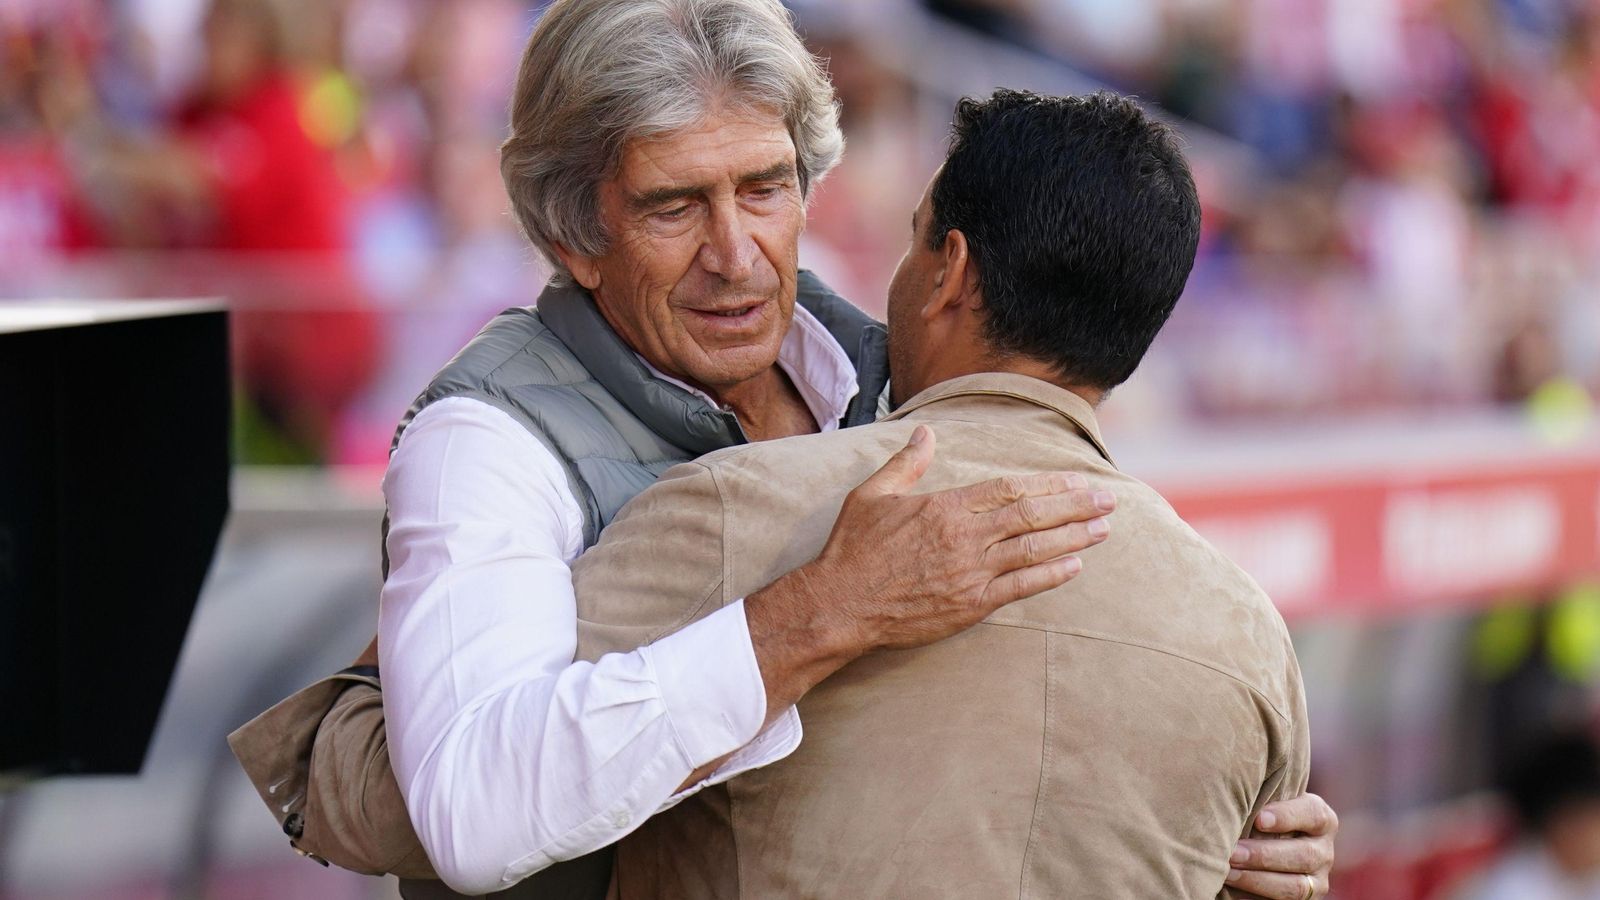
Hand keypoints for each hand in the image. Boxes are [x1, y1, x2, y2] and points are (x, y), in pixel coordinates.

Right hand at [746, 425, 1112, 715]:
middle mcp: (965, 538)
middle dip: (1074, 507)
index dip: (1048, 484)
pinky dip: (1050, 576)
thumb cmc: (853, 548)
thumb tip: (925, 433)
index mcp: (945, 507)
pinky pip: (1020, 588)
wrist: (841, 603)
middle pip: (1031, 516)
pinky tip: (1074, 566)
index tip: (1076, 480)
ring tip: (1103, 528)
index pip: (1009, 489)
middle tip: (1107, 500)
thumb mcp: (872, 494)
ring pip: (1033, 550)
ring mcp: (970, 573)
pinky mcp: (970, 605)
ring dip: (1073, 538)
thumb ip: (905, 463)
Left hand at [1225, 793, 1337, 898]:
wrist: (1265, 846)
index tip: (1259, 819)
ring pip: (1294, 886)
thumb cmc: (1258, 814)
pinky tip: (1231, 887)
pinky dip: (1254, 896)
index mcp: (1321, 819)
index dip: (1287, 817)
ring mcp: (1317, 880)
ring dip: (1257, 880)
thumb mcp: (1267, 802)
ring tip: (1227, 872)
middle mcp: (1323, 850)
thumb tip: (1229, 784)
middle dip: (1264, 855)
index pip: (1313, 815)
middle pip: (1303, 855)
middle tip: (1232, 852)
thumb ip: (1262, 796)